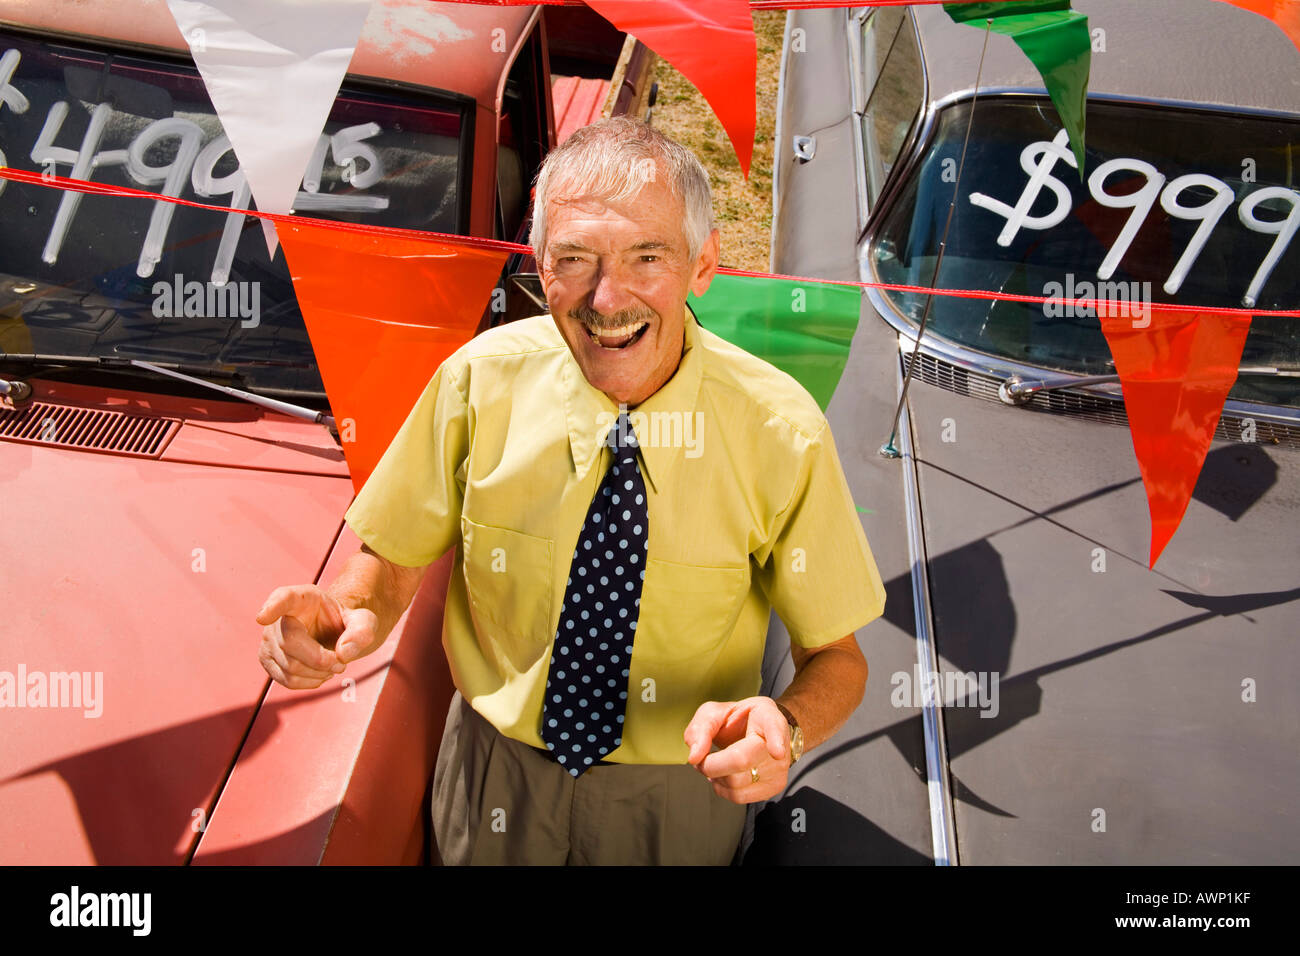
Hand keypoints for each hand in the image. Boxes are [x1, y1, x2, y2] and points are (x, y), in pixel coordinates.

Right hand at [255, 584, 380, 689]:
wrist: (330, 633)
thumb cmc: (343, 622)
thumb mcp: (363, 620)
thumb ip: (363, 630)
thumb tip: (343, 652)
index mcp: (301, 598)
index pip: (283, 598)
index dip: (272, 607)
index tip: (263, 617)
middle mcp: (278, 618)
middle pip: (290, 643)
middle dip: (320, 659)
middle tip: (341, 662)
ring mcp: (268, 641)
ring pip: (290, 667)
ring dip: (319, 673)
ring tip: (333, 664)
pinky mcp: (267, 661)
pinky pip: (287, 680)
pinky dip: (311, 682)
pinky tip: (321, 672)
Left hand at [684, 696, 791, 804]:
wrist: (757, 732)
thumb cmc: (737, 721)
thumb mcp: (714, 713)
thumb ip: (700, 729)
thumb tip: (695, 756)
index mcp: (766, 716)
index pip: (775, 727)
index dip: (776, 740)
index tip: (776, 752)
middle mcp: (780, 742)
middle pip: (741, 760)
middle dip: (710, 764)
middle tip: (701, 758)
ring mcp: (779, 768)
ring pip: (736, 784)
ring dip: (715, 777)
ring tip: (714, 764)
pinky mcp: (775, 787)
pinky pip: (740, 797)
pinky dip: (723, 788)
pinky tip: (724, 775)